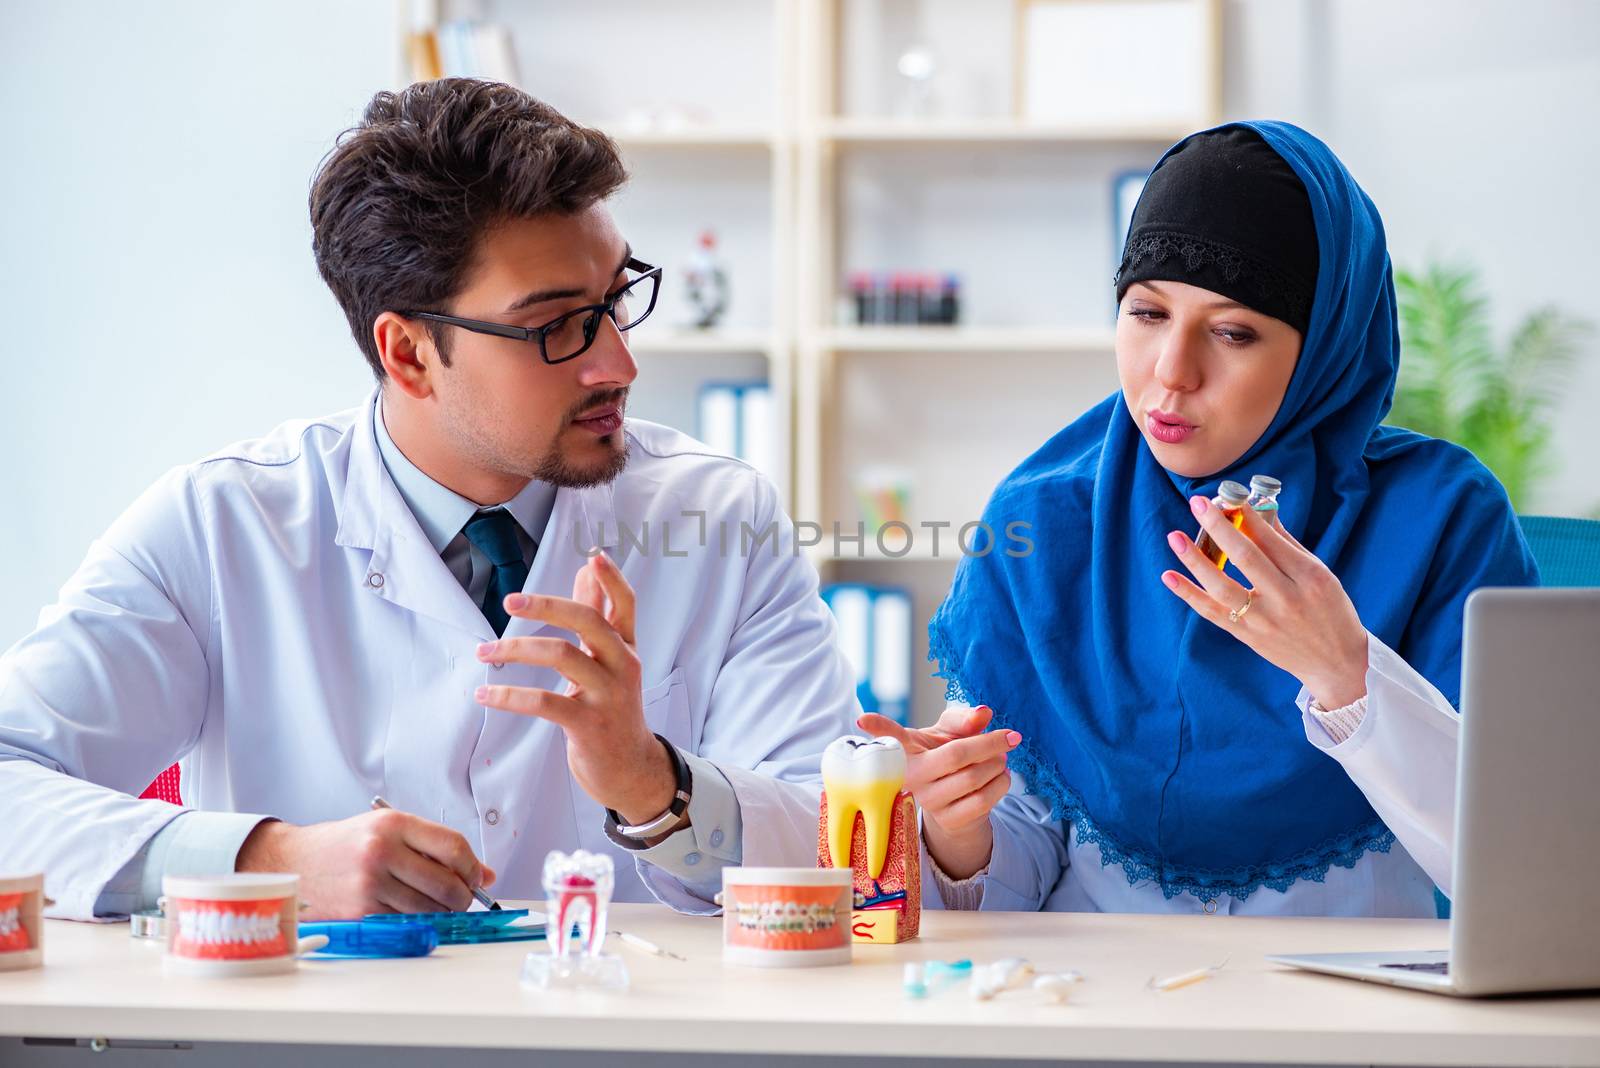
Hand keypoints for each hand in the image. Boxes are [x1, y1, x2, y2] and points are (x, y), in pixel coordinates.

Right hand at [235, 810, 493, 918]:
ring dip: (445, 913)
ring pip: (430, 908)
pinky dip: (420, 923)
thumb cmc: (345, 845)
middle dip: (464, 895)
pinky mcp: (360, 912)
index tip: (476, 877)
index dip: (473, 866)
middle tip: (463, 898)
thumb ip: (435, 847)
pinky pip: (406, 922)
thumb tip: (485, 875)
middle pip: (447, 882)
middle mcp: (382, 852)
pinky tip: (416, 914)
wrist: (292, 862)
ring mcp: (370, 884)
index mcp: (393, 824)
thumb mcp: (387, 830)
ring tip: (440, 906)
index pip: (453, 846)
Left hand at [474, 551, 675, 825]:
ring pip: (561, 655)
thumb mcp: (610, 662)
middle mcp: (622, 666)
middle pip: (588, 622)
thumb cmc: (614, 709)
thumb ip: (598, 617)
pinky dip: (510, 696)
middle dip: (547, 606)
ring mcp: (608, 695)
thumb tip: (586, 571)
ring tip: (484, 652)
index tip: (594, 557)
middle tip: (510, 601)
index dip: (612, 579)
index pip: (626, 604)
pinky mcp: (589, 724)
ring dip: (516, 649)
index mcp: (626, 648)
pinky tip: (486, 695)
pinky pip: (544, 702)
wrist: (631, 769)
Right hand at [858, 705, 1020, 879]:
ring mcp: (928, 801)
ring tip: (1002, 758)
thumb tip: (983, 714)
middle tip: (1009, 737)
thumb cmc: (947, 756)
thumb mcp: (951, 733)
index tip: (862, 720)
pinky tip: (1001, 777)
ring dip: (998, 764)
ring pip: (973, 778)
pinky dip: (1001, 785)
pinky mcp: (947, 821)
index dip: (879, 728)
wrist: (954, 799)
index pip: (892, 737)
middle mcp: (912, 776)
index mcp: (908, 748)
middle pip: (956, 755)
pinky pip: (982, 801)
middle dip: (990, 743)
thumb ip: (964, 719)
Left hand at [1162, 498, 1369, 708]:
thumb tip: (1258, 510)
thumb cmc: (1330, 611)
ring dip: (1195, 560)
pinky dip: (1189, 594)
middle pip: (1246, 558)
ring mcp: (1264, 620)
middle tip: (1197, 503)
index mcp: (1309, 577)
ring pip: (1223, 587)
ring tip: (1175, 537)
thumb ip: (1287, 544)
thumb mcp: (1321, 573)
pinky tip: (1169, 576)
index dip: (1247, 516)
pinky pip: (1212, 613)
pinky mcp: (1248, 637)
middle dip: (1219, 527)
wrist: (1336, 662)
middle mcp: (1286, 598)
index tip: (1227, 496)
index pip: (1271, 540)